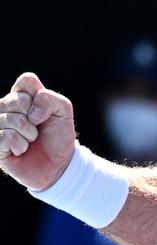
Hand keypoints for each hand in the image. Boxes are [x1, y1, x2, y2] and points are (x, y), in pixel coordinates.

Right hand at [0, 73, 75, 190]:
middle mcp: (5, 108)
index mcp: (22, 96)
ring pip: (11, 119)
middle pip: (16, 100)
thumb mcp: (63, 111)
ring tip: (30, 140)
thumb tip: (31, 113)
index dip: (39, 97)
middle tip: (37, 129)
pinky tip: (21, 150)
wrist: (58, 164)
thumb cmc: (58, 136)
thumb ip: (50, 99)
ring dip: (29, 134)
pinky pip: (5, 137)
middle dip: (35, 118)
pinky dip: (20, 145)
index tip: (45, 112)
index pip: (26, 80)